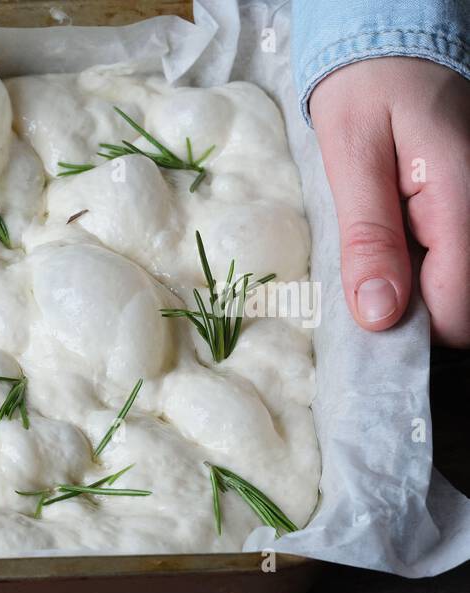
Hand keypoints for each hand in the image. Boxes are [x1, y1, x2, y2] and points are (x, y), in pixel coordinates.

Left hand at [310, 57, 469, 347]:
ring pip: (454, 284)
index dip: (411, 330)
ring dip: (412, 286)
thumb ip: (368, 237)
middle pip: (461, 305)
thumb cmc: (367, 90)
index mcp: (462, 202)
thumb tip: (378, 313)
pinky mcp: (466, 210)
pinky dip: (417, 265)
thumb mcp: (353, 157)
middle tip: (361, 278)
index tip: (365, 317)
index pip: (458, 311)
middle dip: (410, 309)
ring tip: (374, 252)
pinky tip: (389, 241)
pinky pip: (448, 259)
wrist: (391, 45)